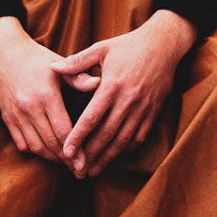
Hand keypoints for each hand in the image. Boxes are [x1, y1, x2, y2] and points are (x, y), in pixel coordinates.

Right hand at [0, 17, 74, 164]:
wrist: (6, 53)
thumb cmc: (38, 59)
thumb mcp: (60, 64)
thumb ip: (79, 77)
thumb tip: (99, 84)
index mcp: (46, 95)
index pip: (63, 130)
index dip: (75, 150)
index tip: (85, 163)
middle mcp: (29, 107)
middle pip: (50, 143)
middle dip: (67, 160)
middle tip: (80, 172)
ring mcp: (16, 115)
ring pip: (35, 147)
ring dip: (52, 158)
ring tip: (66, 164)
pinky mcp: (7, 118)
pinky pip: (21, 143)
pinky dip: (36, 152)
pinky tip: (48, 153)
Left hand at [51, 11, 198, 178]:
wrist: (163, 45)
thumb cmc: (129, 46)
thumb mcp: (101, 48)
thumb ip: (77, 62)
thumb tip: (52, 68)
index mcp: (111, 86)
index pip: (91, 118)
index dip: (78, 137)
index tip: (66, 152)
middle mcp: (127, 100)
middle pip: (106, 134)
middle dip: (90, 155)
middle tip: (77, 170)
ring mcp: (142, 109)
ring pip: (122, 140)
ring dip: (107, 157)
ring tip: (93, 171)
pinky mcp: (153, 112)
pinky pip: (139, 137)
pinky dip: (126, 149)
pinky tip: (114, 156)